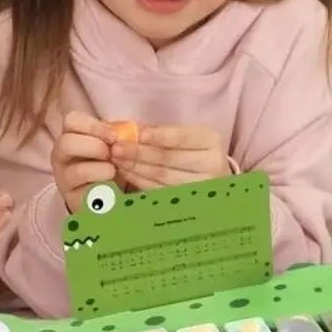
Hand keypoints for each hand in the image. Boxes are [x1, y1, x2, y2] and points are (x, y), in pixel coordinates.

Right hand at [52, 112, 116, 211]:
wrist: (109, 192)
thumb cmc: (109, 160)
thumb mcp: (112, 143)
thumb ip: (116, 134)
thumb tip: (125, 131)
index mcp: (71, 135)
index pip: (71, 120)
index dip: (93, 126)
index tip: (113, 136)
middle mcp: (61, 155)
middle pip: (66, 143)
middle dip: (94, 147)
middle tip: (112, 154)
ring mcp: (64, 178)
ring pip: (76, 171)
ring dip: (101, 169)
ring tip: (113, 171)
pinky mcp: (73, 199)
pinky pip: (86, 194)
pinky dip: (103, 189)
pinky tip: (112, 187)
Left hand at [111, 124, 230, 189]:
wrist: (215, 177)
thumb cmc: (195, 150)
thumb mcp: (186, 136)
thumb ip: (161, 132)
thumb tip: (130, 129)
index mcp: (210, 141)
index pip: (180, 137)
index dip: (156, 136)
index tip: (134, 134)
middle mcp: (211, 164)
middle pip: (168, 158)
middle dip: (138, 152)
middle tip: (116, 148)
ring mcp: (200, 186)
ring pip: (161, 176)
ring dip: (135, 167)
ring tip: (117, 159)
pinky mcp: (188, 202)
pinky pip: (158, 190)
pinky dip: (139, 181)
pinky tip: (126, 173)